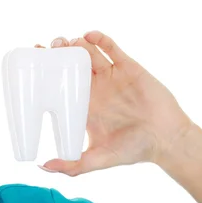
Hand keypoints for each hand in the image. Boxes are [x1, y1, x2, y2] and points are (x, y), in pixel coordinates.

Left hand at [37, 30, 194, 175]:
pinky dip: (100, 39)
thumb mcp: (99, 159)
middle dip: (58, 52)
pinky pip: (112, 49)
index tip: (34, 61)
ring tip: (66, 42)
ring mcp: (111, 76)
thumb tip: (43, 167)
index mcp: (84, 105)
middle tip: (48, 48)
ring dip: (76, 44)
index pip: (59, 83)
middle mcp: (95, 88)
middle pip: (71, 63)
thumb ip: (74, 166)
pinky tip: (89, 35)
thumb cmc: (134, 150)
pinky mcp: (128, 68)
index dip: (46, 70)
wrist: (167, 140)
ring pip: (88, 53)